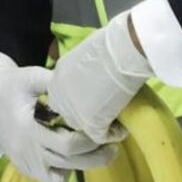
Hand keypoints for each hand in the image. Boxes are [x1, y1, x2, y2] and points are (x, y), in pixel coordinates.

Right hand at [0, 56, 117, 181]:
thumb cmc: (10, 87)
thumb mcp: (29, 77)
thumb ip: (53, 81)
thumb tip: (83, 83)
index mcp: (28, 130)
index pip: (67, 145)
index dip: (92, 140)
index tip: (109, 130)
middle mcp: (28, 152)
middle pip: (71, 163)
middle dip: (97, 155)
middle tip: (115, 143)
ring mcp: (27, 164)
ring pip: (64, 175)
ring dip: (86, 164)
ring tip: (103, 150)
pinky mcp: (28, 169)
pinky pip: (53, 180)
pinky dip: (68, 172)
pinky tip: (75, 155)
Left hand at [46, 12, 152, 143]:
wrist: (121, 51)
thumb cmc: (110, 45)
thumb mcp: (86, 55)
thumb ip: (82, 70)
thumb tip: (91, 76)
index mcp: (57, 78)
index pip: (61, 99)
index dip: (76, 102)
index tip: (93, 101)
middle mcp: (61, 96)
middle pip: (68, 116)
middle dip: (84, 117)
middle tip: (103, 113)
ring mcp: (74, 111)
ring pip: (82, 129)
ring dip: (98, 127)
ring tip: (115, 123)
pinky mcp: (90, 123)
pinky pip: (101, 136)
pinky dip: (114, 134)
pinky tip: (124, 128)